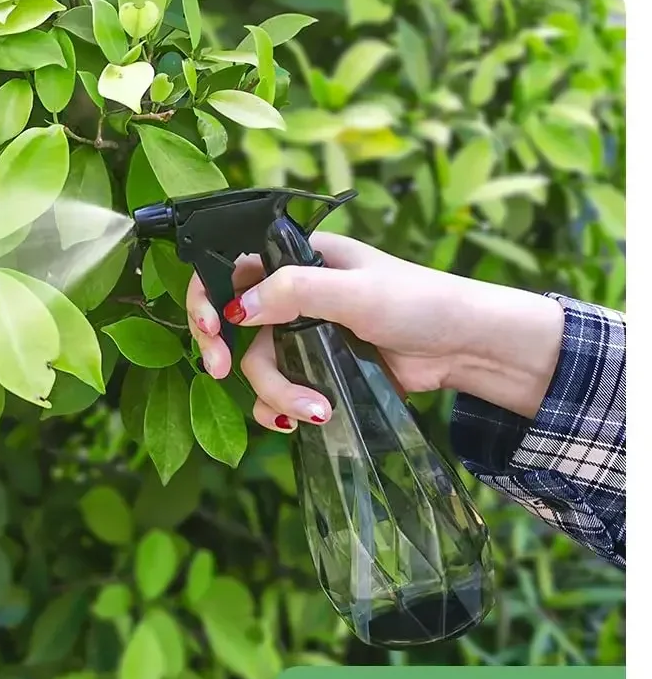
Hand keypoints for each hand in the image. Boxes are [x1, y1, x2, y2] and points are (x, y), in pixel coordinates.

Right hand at [186, 234, 564, 432]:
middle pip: (236, 323)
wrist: (468, 348)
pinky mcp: (321, 369)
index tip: (210, 330)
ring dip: (277, 391)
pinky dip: (283, 407)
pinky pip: (283, 389)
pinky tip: (300, 420)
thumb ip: (293, 293)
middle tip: (220, 371)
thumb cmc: (419, 303)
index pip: (232, 268)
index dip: (209, 297)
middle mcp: (295, 292)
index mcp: (298, 257)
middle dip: (226, 350)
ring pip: (261, 363)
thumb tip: (236, 309)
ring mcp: (307, 333)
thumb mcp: (355, 291)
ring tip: (314, 411)